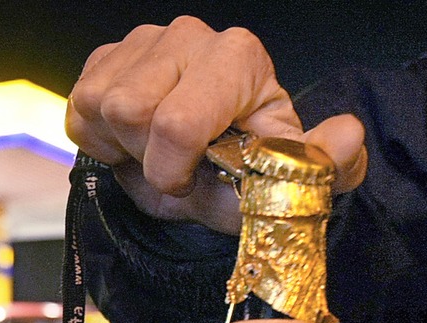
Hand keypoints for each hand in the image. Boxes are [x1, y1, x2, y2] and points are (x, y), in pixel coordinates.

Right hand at [66, 17, 366, 232]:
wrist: (204, 171)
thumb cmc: (244, 175)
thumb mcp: (283, 182)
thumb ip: (322, 166)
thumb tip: (348, 135)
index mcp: (238, 59)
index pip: (179, 122)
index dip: (173, 168)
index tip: (190, 181)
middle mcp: (189, 35)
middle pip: (131, 110)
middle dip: (147, 158)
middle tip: (174, 168)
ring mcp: (143, 41)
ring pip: (100, 106)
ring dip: (123, 149)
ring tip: (155, 153)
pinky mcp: (106, 56)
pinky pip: (78, 108)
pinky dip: (99, 140)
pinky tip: (132, 141)